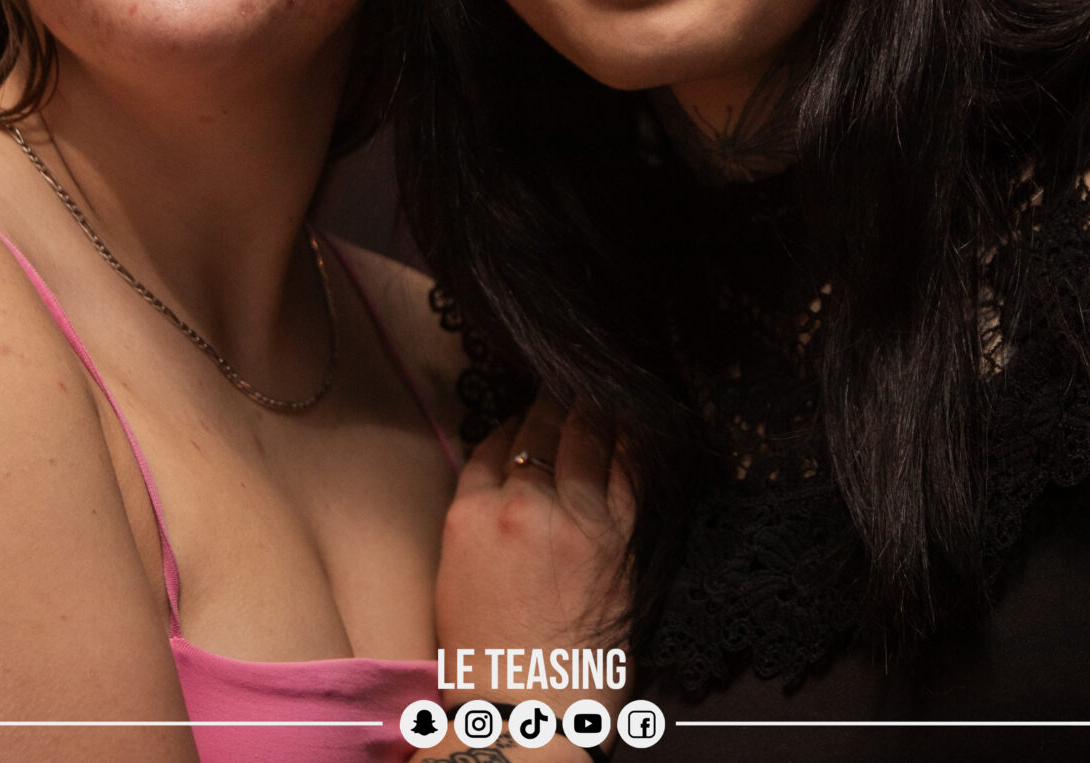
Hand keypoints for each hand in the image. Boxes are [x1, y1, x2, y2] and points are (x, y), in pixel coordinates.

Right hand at [436, 392, 635, 674]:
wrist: (528, 709)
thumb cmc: (487, 657)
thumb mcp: (456, 577)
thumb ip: (477, 521)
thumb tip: (502, 484)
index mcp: (469, 516)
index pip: (492, 446)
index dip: (513, 423)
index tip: (525, 412)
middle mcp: (519, 507)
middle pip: (540, 430)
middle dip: (554, 399)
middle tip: (567, 380)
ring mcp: (572, 520)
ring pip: (586, 441)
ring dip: (594, 409)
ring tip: (600, 390)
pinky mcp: (616, 540)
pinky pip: (629, 476)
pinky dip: (630, 446)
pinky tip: (632, 428)